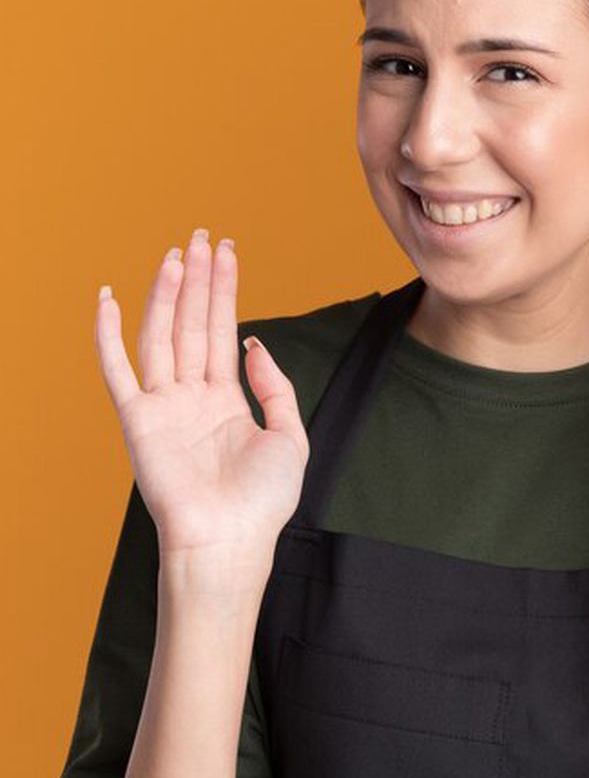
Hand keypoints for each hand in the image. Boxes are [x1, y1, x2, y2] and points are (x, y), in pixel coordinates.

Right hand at [94, 229, 309, 563]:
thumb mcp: (289, 435)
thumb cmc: (262, 501)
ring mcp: (163, 406)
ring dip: (167, 294)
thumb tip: (253, 343)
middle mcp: (191, 397)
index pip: (222, 330)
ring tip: (177, 255)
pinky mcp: (138, 421)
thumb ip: (274, 387)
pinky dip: (110, 334)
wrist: (231, 541)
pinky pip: (118, 370)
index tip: (227, 252)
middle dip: (199, 280)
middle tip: (201, 236)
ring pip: (162, 336)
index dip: (225, 290)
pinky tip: (111, 298)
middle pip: (192, 323)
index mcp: (226, 400)